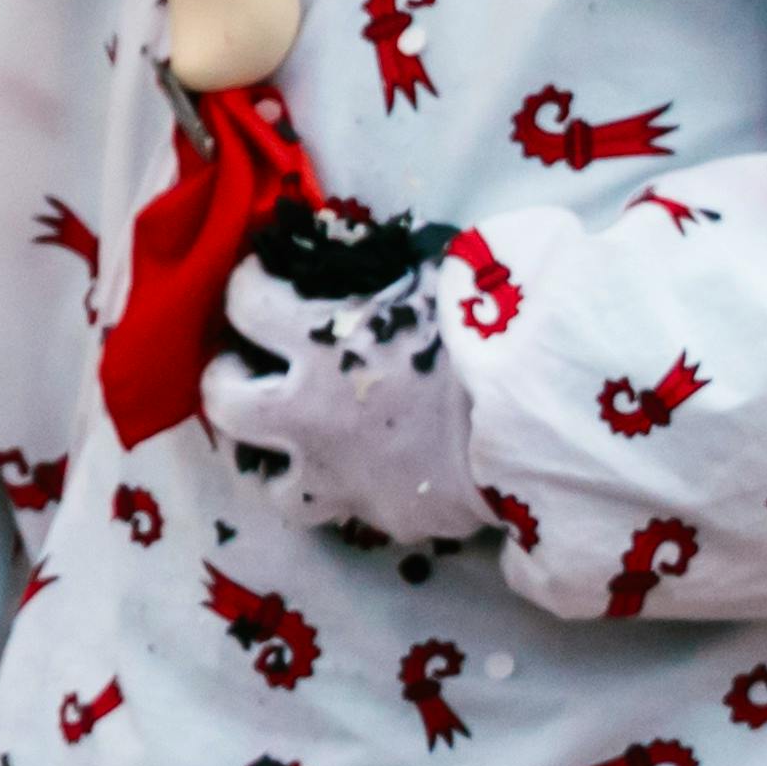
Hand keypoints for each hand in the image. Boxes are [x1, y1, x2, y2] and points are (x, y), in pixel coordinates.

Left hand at [197, 210, 479, 548]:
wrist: (542, 412)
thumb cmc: (490, 329)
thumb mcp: (432, 270)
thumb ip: (384, 266)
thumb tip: (363, 250)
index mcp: (318, 340)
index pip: (245, 303)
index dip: (249, 285)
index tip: (262, 281)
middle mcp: (312, 412)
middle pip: (224, 402)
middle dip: (226, 380)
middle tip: (246, 367)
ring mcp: (342, 474)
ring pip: (269, 485)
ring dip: (273, 458)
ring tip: (291, 439)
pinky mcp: (383, 515)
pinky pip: (346, 511)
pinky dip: (346, 490)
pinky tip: (365, 468)